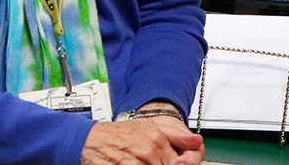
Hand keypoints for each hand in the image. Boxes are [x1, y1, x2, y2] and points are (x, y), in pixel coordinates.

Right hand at [81, 103, 203, 164]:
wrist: (90, 139)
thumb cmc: (118, 135)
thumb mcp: (149, 128)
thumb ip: (176, 135)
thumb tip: (197, 141)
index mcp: (158, 139)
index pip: (180, 161)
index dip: (179, 164)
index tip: (172, 163)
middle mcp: (148, 150)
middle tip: (149, 161)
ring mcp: (134, 161)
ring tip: (139, 161)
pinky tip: (130, 164)